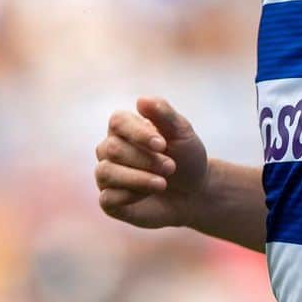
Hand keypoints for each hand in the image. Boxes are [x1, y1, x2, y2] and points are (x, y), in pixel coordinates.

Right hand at [95, 97, 208, 228]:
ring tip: (163, 182)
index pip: (117, 122)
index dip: (138, 133)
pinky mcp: (109, 201)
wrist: (195, 193)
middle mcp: (110, 149)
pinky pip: (107, 199)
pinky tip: (149, 194)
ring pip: (105, 172)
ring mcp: (108, 175)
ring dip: (139, 178)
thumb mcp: (182, 133)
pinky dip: (130, 196)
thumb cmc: (187, 158)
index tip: (162, 144)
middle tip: (171, 167)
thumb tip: (142, 100)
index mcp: (125, 128)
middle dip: (146, 159)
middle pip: (112, 149)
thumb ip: (164, 114)